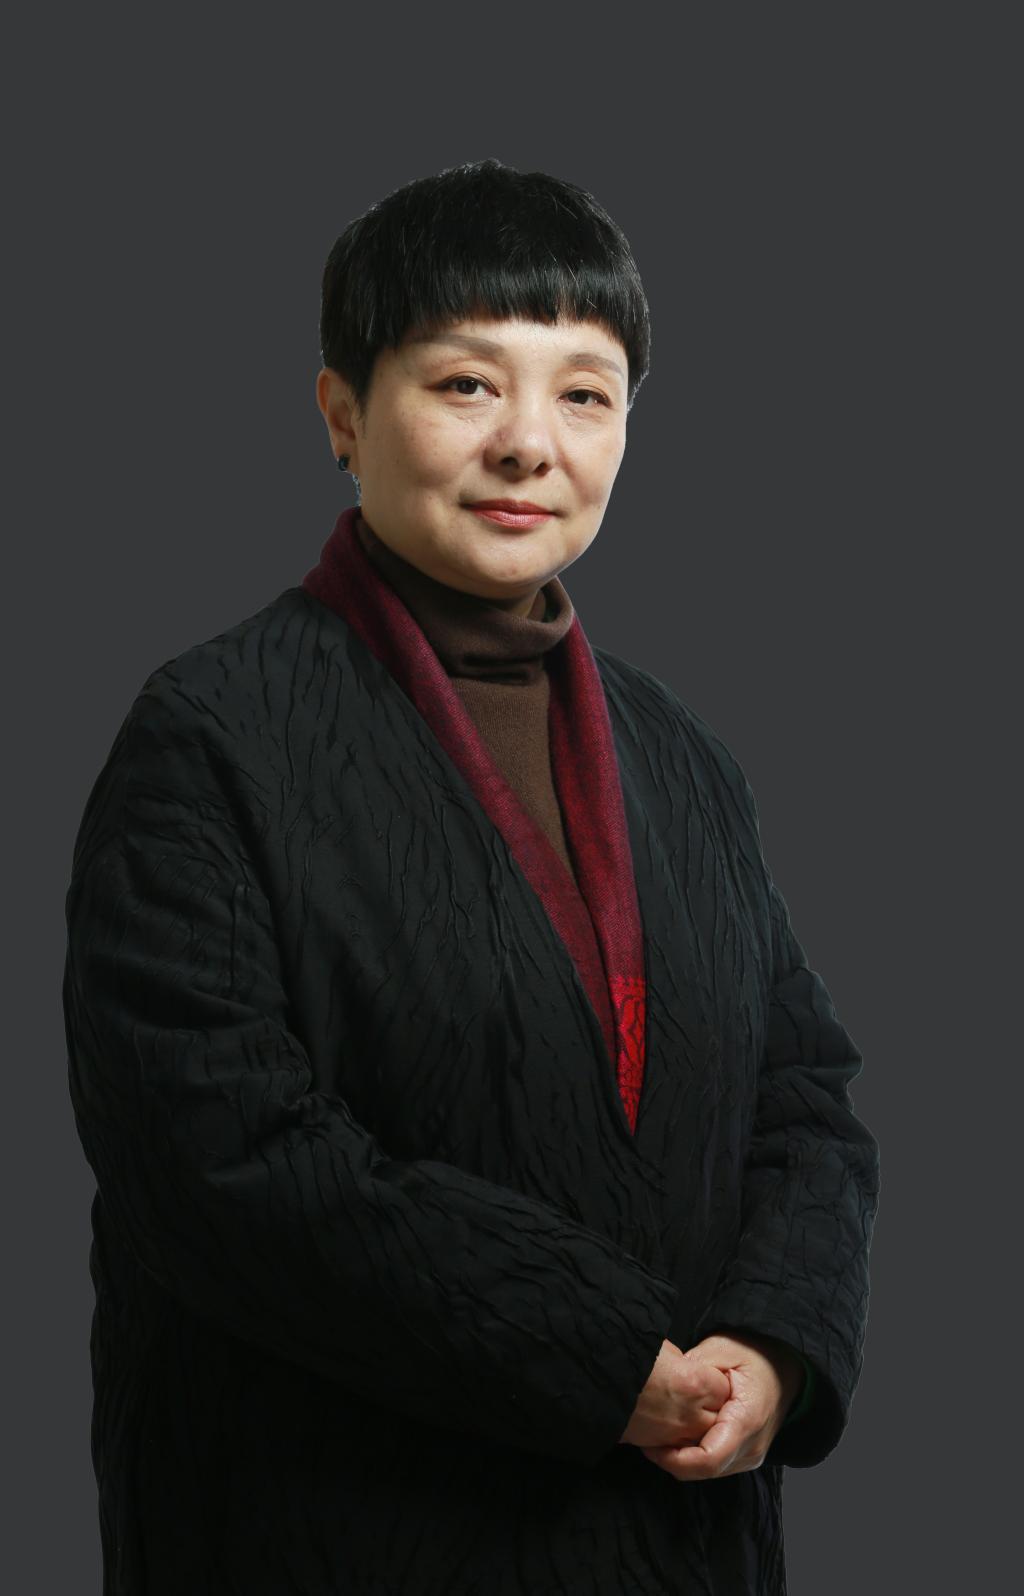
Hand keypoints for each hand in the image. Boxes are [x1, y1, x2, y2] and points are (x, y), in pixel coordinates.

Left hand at [637, 1331, 803, 1481]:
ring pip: (707, 1472)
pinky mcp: (745, 1457)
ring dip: (681, 1459)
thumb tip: (666, 1382)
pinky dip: (693, 1455)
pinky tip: (679, 1435)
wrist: (786, 1369)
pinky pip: (715, 1465)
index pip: (707, 1459)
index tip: (651, 1445)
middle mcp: (752, 1447)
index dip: (673, 1459)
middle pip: (704, 1470)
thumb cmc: (755, 1356)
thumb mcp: (722, 1349)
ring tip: (661, 1435)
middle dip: (672, 1459)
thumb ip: (695, 1367)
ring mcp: (751, 1456)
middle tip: (647, 1438)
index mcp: (746, 1421)